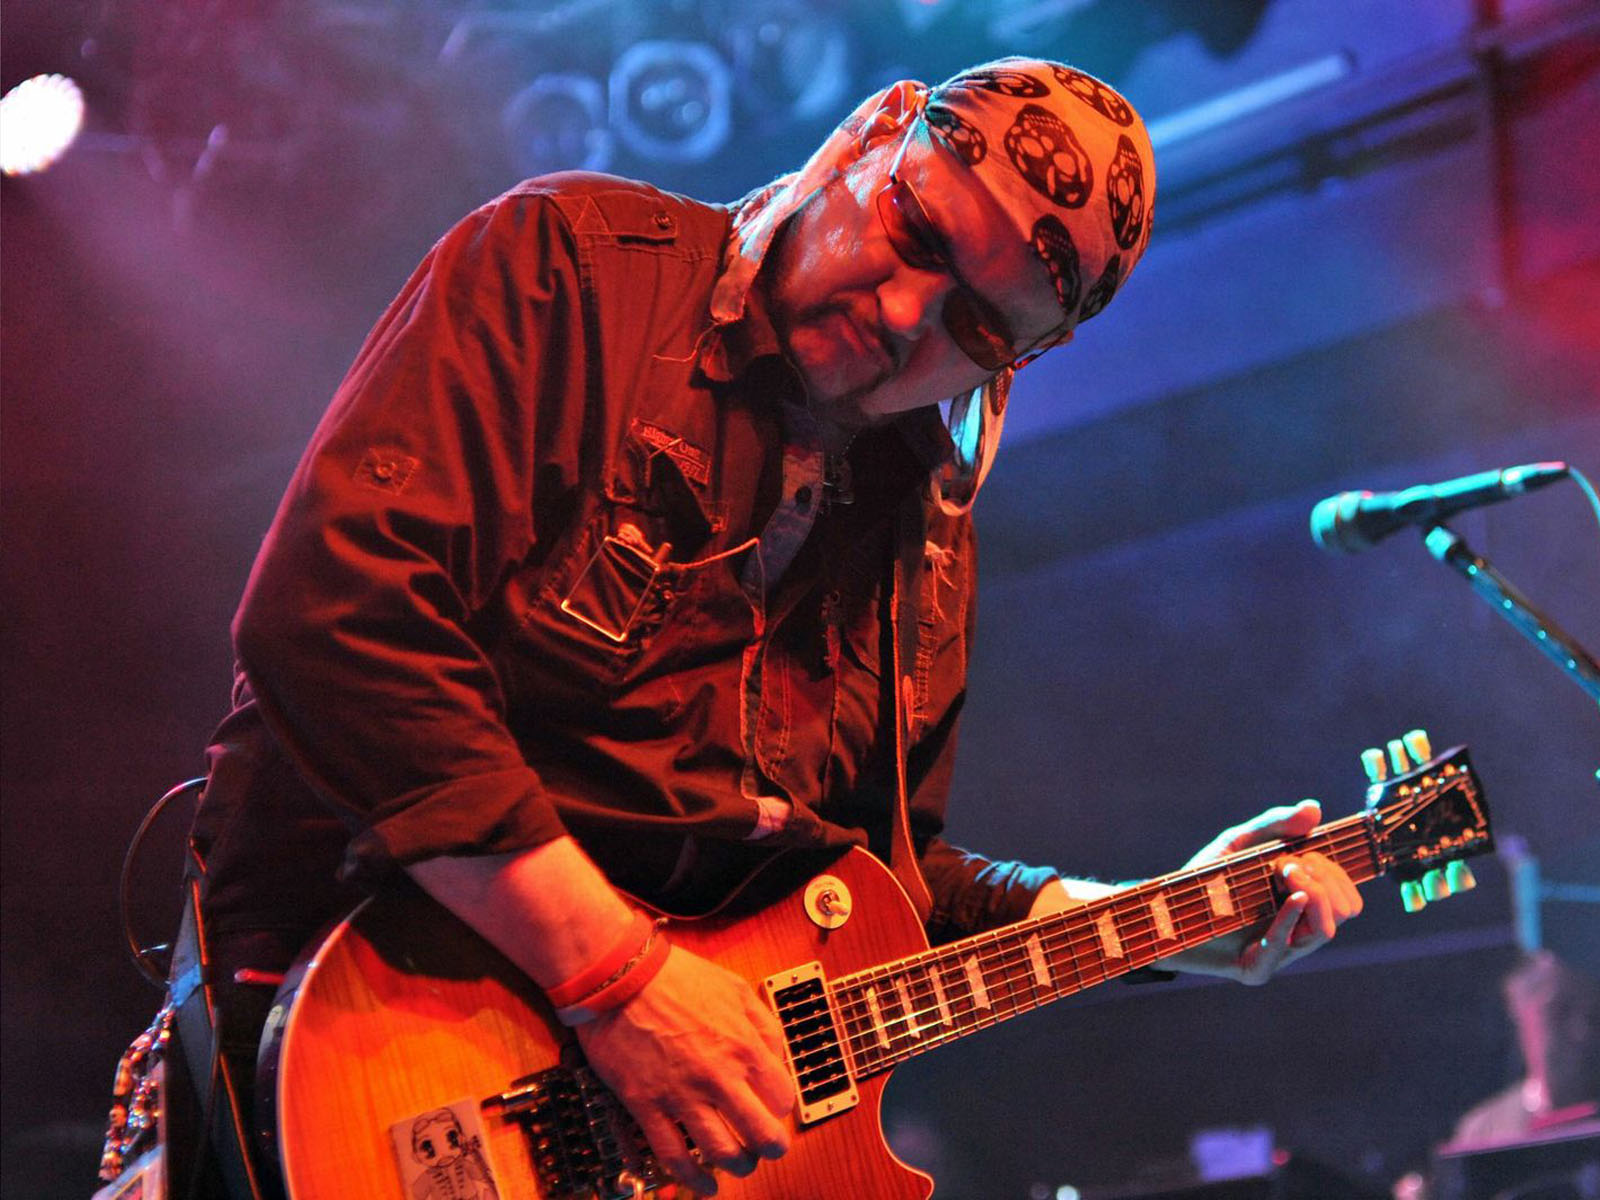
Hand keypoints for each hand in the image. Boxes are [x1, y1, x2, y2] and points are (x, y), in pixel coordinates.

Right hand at [574, 943, 794, 1194]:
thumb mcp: (735, 988)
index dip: (780, 1106)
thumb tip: (776, 1057)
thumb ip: (763, 1024)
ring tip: (740, 1164)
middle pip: (761, 1135)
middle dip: (771, 1148)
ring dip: (738, 1165)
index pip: (781, 1097)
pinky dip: (693, 1179)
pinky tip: (704, 1184)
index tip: (771, 1105)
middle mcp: (717, 1076)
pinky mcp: (647, 1106)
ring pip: (722, 1153)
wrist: (619, 976)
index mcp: (742, 1046)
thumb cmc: (675, 977)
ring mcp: (681, 1095)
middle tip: (768, 1148)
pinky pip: (673, 1156)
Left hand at [1157, 800, 1362, 985]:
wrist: (1160, 910)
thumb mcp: (1239, 843)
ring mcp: (1279, 953)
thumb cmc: (1203, 879)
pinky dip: (1289, 918)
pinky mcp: (1254, 969)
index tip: (1304, 852)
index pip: (1348, 897)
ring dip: (1312, 894)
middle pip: (1346, 911)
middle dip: (1326, 880)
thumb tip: (1314, 808)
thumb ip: (1275, 825)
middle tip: (1288, 865)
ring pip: (1325, 930)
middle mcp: (1296, 931)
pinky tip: (1289, 897)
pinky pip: (1284, 948)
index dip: (1335, 872)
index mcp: (1301, 906)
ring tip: (1284, 873)